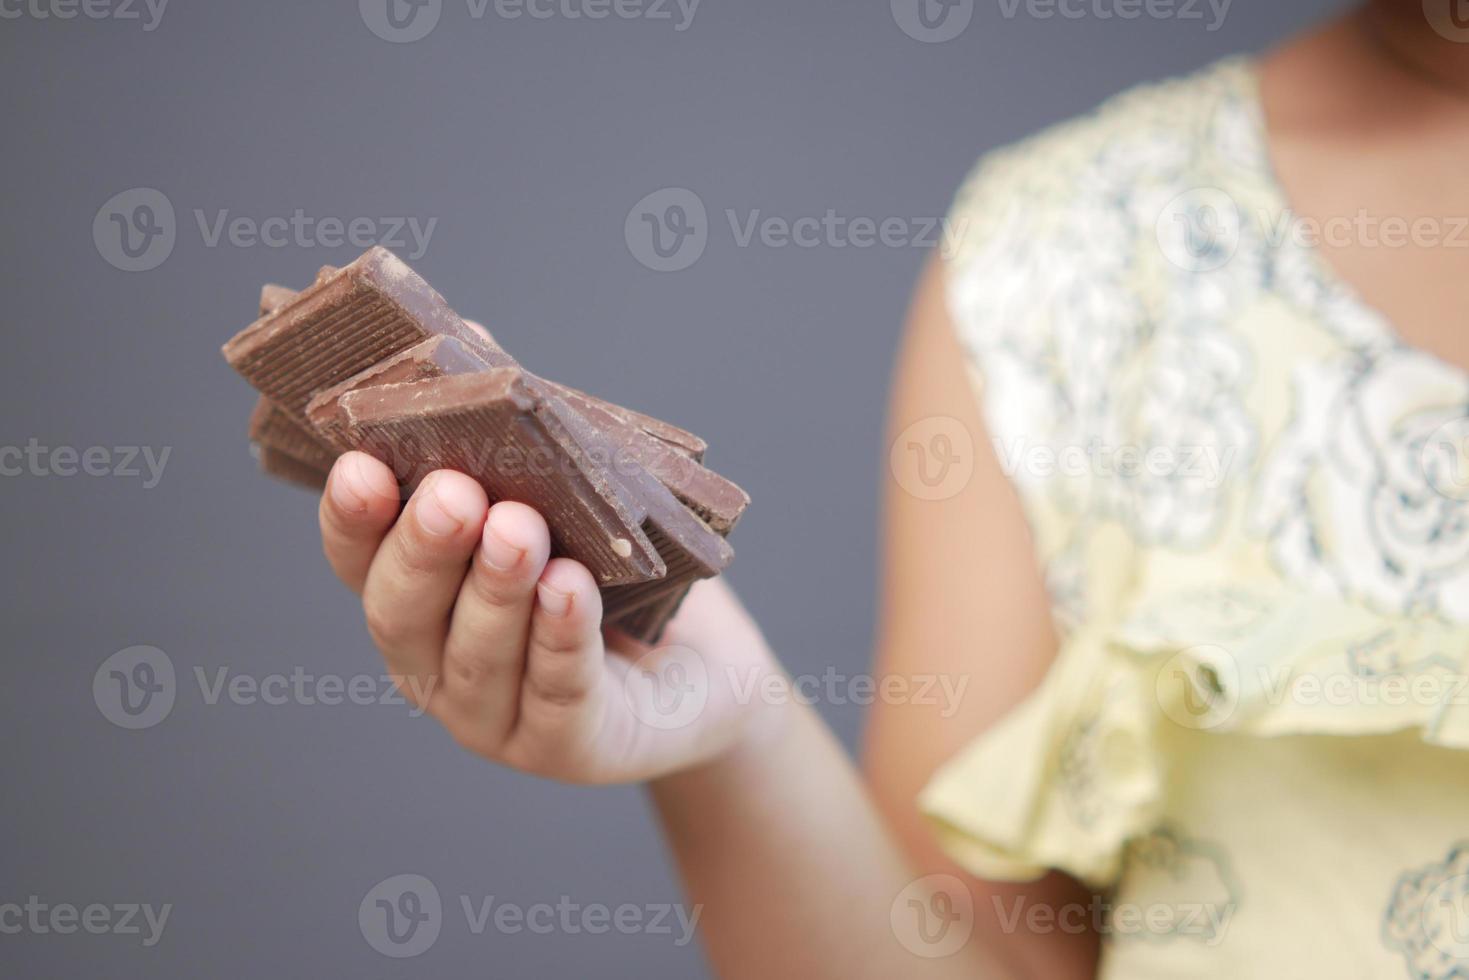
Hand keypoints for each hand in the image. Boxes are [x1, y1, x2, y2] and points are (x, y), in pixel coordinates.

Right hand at [318, 451, 781, 783]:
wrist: (706, 672)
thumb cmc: (620, 576)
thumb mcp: (569, 502)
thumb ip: (511, 438)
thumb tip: (469, 335)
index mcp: (420, 603)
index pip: (360, 561)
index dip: (353, 517)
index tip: (359, 462)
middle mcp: (438, 668)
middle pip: (403, 615)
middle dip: (425, 548)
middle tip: (452, 491)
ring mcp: (496, 720)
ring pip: (477, 656)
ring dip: (494, 590)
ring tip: (517, 527)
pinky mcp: (570, 748)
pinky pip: (559, 690)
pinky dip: (561, 635)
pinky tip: (570, 587)